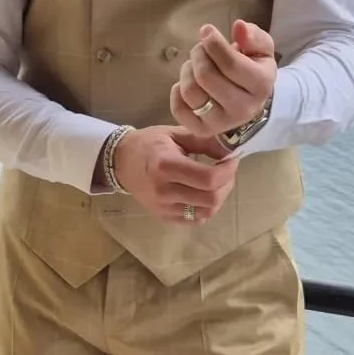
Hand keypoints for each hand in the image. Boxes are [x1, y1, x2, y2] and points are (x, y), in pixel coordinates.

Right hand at [112, 126, 237, 224]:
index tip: (232, 159)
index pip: (209, 178)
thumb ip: (204, 141)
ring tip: (216, 182)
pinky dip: (205, 208)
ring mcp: (163, 207)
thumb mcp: (175, 134)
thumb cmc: (149, 144)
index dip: (228, 170)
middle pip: (211, 199)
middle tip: (226, 171)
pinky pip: (194, 220)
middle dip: (227, 184)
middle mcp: (164, 190)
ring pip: (206, 212)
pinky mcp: (163, 217)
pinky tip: (202, 194)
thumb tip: (230, 150)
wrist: (121, 162)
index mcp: (166, 165)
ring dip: (219, 197)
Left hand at [170, 19, 275, 137]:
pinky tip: (190, 82)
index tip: (207, 31)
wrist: (249, 103)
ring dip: (188, 70)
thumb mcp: (261, 50)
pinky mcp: (201, 130)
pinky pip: (178, 108)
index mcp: (260, 86)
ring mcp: (221, 123)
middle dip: (199, 54)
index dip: (213, 43)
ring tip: (195, 65)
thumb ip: (253, 36)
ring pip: (190, 91)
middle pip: (206, 76)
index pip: (230, 64)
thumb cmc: (253, 70)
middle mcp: (242, 108)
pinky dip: (178, 90)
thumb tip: (239, 27)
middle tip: (201, 49)